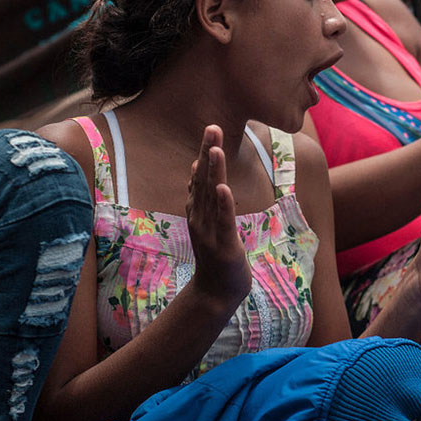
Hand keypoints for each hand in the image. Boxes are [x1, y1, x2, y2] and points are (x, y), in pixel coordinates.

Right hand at [186, 125, 251, 308]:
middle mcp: (200, 217)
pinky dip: (222, 205)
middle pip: (204, 180)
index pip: (201, 177)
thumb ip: (202, 195)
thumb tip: (197, 167)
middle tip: (213, 128)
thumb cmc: (214, 254)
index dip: (205, 153)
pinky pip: (223, 221)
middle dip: (208, 153)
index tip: (211, 129)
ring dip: (213, 172)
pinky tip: (223, 188)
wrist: (215, 293)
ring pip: (212, 197)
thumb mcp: (207, 220)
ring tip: (215, 149)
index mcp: (198, 210)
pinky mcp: (223, 245)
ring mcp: (209, 231)